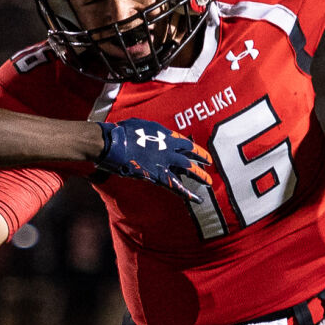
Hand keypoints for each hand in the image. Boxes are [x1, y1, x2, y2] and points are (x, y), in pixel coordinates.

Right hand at [97, 119, 214, 201]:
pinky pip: (177, 187)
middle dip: (202, 159)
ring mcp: (166, 162)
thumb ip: (149, 131)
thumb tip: (150, 133)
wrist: (115, 144)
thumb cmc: (122, 133)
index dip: (193, 149)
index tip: (199, 153)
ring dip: (201, 176)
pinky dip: (189, 194)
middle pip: (191, 155)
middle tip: (210, 163)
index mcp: (165, 135)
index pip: (184, 143)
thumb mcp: (139, 125)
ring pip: (189, 170)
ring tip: (210, 183)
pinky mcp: (159, 176)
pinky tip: (198, 199)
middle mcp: (170, 148)